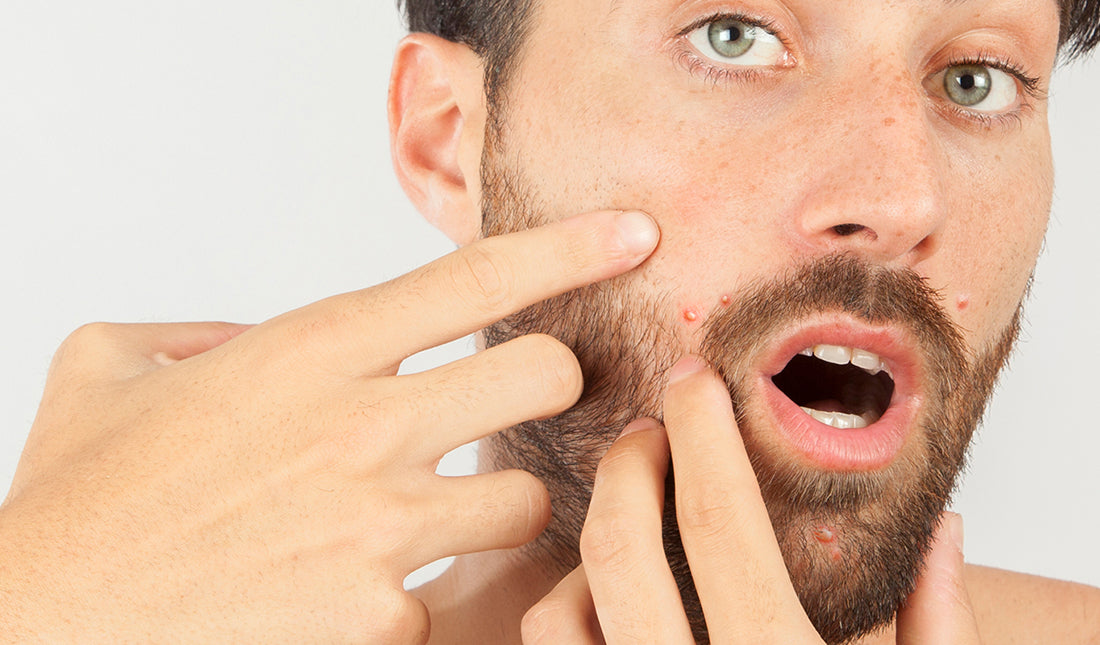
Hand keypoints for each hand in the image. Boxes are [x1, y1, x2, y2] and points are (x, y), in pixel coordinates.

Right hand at [0, 210, 658, 642]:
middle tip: (516, 400)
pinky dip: (424, 589)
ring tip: (431, 512)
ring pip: (528, 496)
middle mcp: (363, 428)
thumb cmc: (80, 499)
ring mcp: (383, 528)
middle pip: (547, 375)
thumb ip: (203, 331)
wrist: (44, 619)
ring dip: (499, 501)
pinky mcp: (382, 616)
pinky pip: (452, 590)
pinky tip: (362, 587)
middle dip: (550, 382)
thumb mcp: (116, 366)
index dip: (569, 246)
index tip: (633, 234)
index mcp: (311, 350)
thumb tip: (252, 339)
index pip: (476, 277)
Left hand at [522, 356, 981, 643]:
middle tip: (648, 430)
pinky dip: (564, 613)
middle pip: (620, 552)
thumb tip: (946, 533)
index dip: (702, 434)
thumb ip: (939, 629)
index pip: (720, 524)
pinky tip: (603, 595)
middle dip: (628, 468)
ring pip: (559, 614)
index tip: (692, 376)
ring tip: (626, 519)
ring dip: (588, 549)